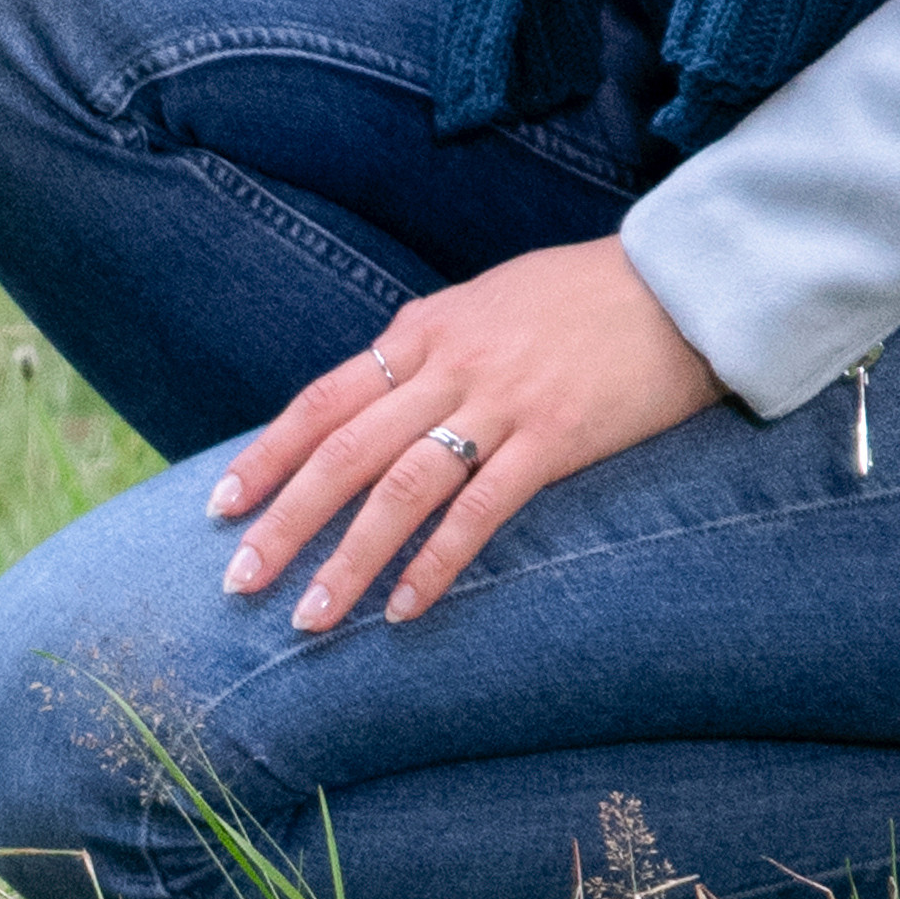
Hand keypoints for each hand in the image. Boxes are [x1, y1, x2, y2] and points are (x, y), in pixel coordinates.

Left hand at [206, 241, 726, 630]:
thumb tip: (377, 391)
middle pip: (342, 452)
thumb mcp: (483, 304)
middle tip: (238, 581)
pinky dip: (436, 564)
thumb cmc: (580, 296)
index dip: (267, 457)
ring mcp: (500, 403)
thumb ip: (428, 348)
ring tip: (309, 616)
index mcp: (421, 330)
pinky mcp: (555, 439)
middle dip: (284, 520)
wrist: (678, 283)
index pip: (321, 401)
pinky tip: (404, 609)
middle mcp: (447, 365)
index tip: (222, 506)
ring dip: (347, 559)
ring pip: (399, 490)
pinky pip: (480, 512)